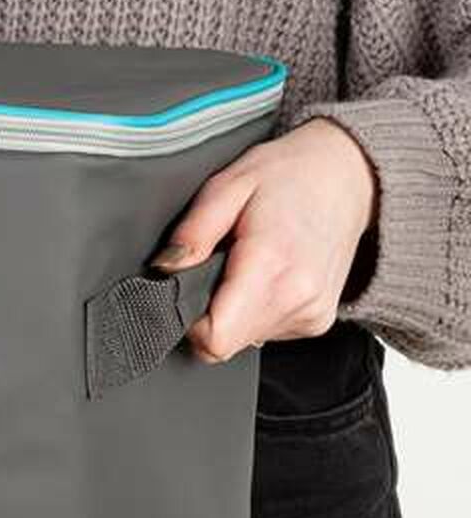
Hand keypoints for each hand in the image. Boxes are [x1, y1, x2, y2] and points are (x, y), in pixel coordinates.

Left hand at [153, 119, 376, 361]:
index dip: (189, 322)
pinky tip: (269, 274)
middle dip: (208, 313)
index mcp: (271, 265)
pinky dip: (256, 309)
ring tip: (249, 264)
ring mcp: (311, 314)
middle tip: (219, 268)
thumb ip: (193, 233)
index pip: (215, 339)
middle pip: (224, 343)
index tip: (188, 291)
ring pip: (243, 339)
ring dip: (233, 309)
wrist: (353, 174)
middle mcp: (297, 298)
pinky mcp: (317, 321)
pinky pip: (265, 331)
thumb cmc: (291, 174)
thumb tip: (165, 269)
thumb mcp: (228, 185)